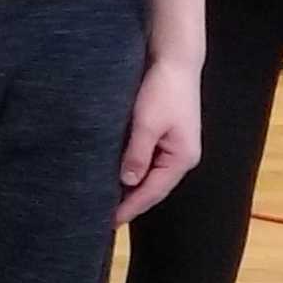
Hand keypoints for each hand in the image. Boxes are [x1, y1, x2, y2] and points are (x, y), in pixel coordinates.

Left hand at [114, 53, 202, 222]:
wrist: (174, 59)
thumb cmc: (162, 89)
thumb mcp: (147, 123)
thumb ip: (137, 154)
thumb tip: (127, 182)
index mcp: (181, 158)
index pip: (152, 192)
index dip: (130, 208)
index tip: (108, 222)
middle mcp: (180, 157)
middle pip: (151, 188)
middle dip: (128, 202)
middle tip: (101, 217)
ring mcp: (173, 147)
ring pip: (148, 175)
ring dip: (128, 187)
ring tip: (104, 200)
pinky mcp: (164, 135)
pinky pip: (146, 160)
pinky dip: (130, 169)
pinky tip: (113, 174)